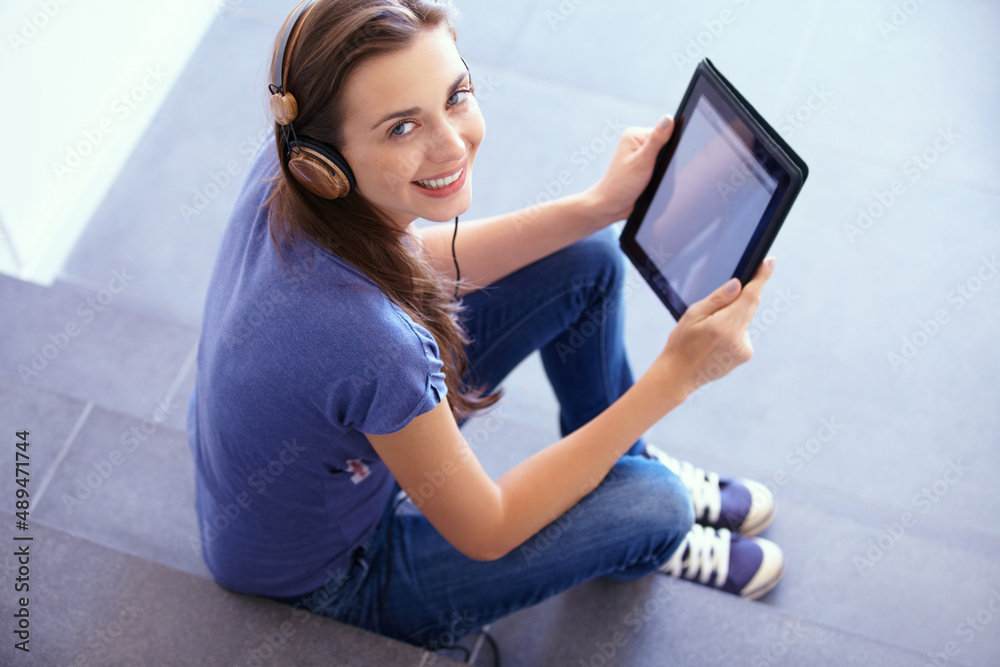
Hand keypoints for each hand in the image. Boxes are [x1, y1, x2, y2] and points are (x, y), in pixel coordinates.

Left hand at [585, 116, 674, 223]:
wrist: (611, 206)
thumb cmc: (621, 184)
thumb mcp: (642, 161)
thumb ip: (657, 140)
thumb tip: (669, 118)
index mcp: (635, 134)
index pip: (665, 132)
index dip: (670, 146)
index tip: (663, 160)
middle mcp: (637, 142)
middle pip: (666, 145)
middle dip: (666, 160)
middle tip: (654, 172)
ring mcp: (641, 155)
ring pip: (665, 158)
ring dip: (664, 169)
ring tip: (651, 179)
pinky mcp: (644, 167)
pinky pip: (662, 167)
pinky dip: (661, 175)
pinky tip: (654, 182)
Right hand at [656, 258, 775, 397]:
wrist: (679, 374)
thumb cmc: (681, 343)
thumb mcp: (692, 315)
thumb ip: (717, 299)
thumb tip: (738, 284)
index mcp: (723, 325)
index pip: (750, 296)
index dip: (762, 277)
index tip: (771, 262)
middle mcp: (738, 338)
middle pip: (749, 305)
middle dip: (738, 298)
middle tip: (715, 308)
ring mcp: (743, 348)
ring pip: (745, 319)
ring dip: (733, 317)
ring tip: (710, 332)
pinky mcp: (745, 355)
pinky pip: (744, 332)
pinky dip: (734, 330)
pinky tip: (717, 341)